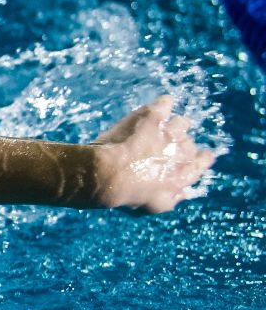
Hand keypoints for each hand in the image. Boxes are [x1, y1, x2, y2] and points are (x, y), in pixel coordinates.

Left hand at [90, 95, 216, 213]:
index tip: (195, 154)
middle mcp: (183, 151)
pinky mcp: (154, 116)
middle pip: (188, 142)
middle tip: (160, 146)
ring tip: (159, 126)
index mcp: (184, 174)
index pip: (202, 162)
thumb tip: (183, 191)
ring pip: (181, 123)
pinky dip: (164, 103)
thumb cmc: (128, 193)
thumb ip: (173, 198)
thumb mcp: (154, 206)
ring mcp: (170, 132)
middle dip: (177, 144)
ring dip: (172, 125)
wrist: (108, 174)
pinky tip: (161, 104)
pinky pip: (166, 103)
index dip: (198, 157)